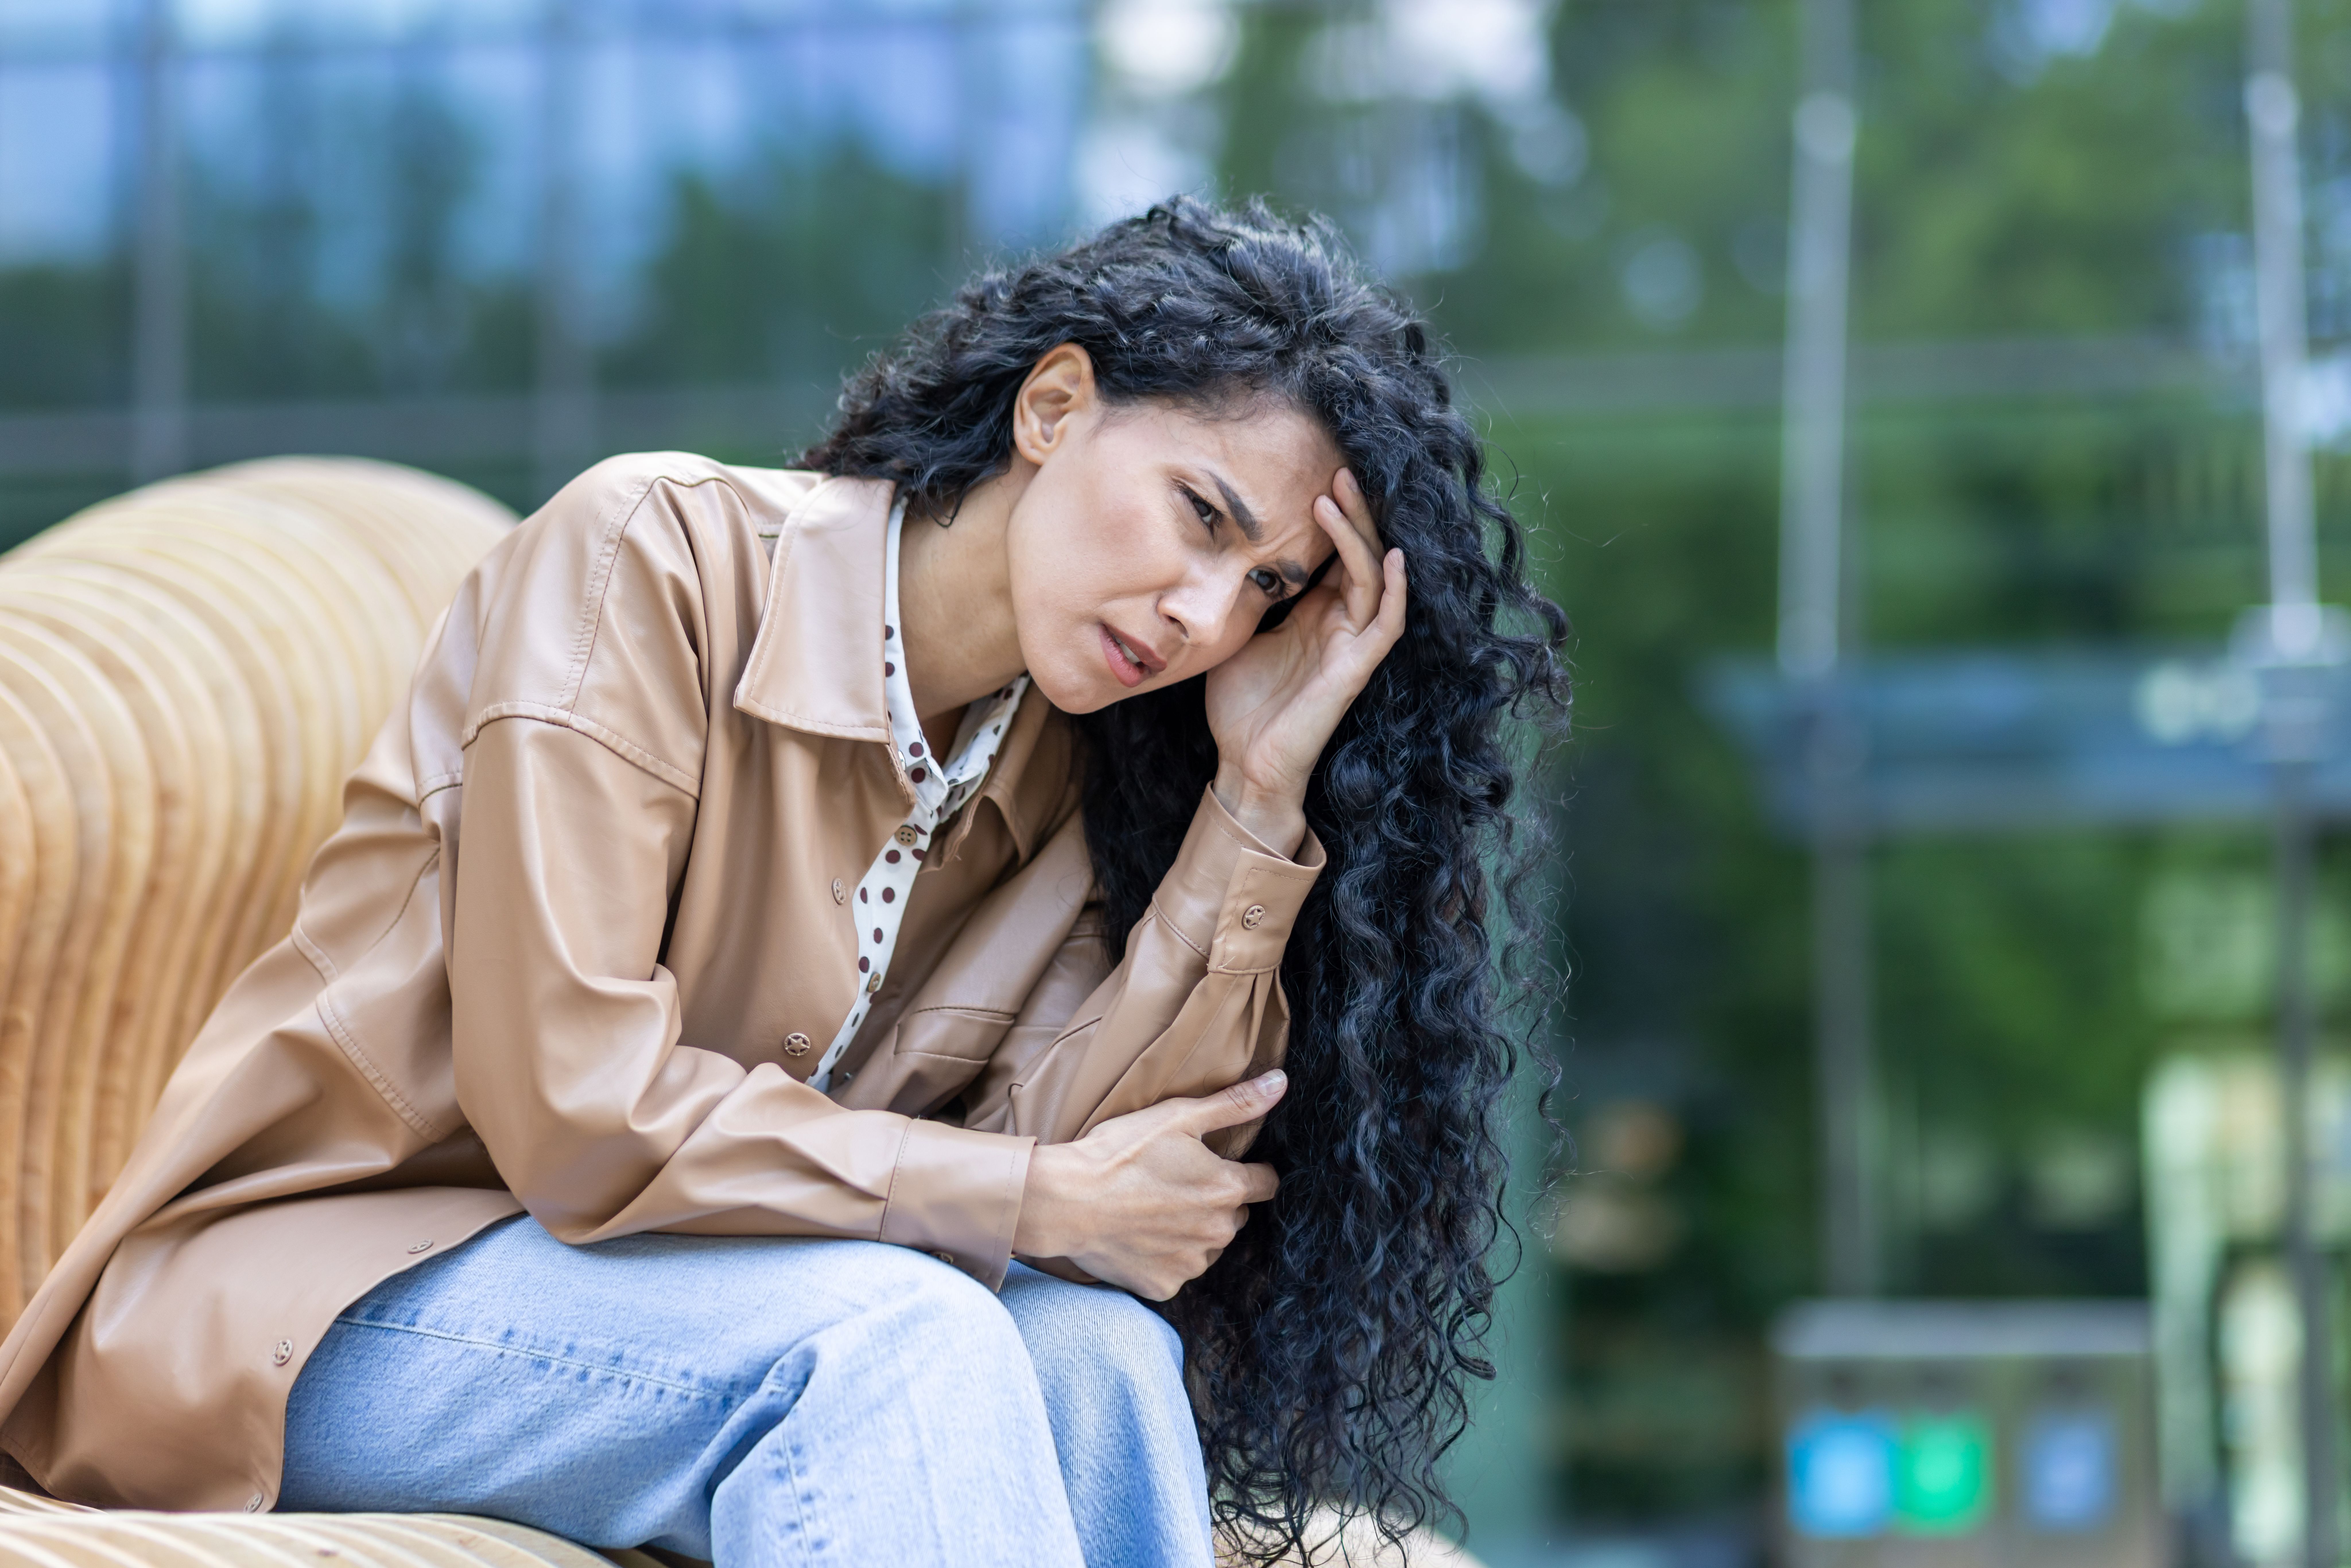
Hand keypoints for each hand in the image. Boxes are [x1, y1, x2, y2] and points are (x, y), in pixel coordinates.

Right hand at [1012, 1071, 1287, 1299]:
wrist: (1066, 1201)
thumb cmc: (1120, 1154)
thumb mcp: (1178, 1117)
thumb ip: (1234, 1104)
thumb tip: (1281, 1083)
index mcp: (1227, 1189)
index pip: (1266, 1183)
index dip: (1249, 1172)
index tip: (1223, 1165)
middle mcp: (1217, 1232)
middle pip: (1234, 1216)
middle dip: (1215, 1202)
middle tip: (1175, 1185)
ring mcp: (1191, 1263)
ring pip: (1206, 1245)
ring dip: (1192, 1231)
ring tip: (1153, 1209)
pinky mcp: (1165, 1286)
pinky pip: (1176, 1270)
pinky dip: (1163, 1256)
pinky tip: (1139, 1236)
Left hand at [1203, 468, 1407, 854]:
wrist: (1245, 764)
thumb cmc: (1241, 706)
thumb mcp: (1237, 637)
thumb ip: (1247, 600)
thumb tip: (1231, 559)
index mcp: (1313, 616)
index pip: (1334, 557)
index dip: (1332, 519)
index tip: (1315, 477)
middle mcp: (1338, 625)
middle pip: (1358, 557)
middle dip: (1352, 513)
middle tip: (1338, 470)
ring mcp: (1351, 646)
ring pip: (1371, 579)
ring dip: (1359, 537)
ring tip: (1338, 496)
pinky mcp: (1356, 670)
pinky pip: (1386, 625)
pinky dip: (1395, 591)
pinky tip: (1395, 556)